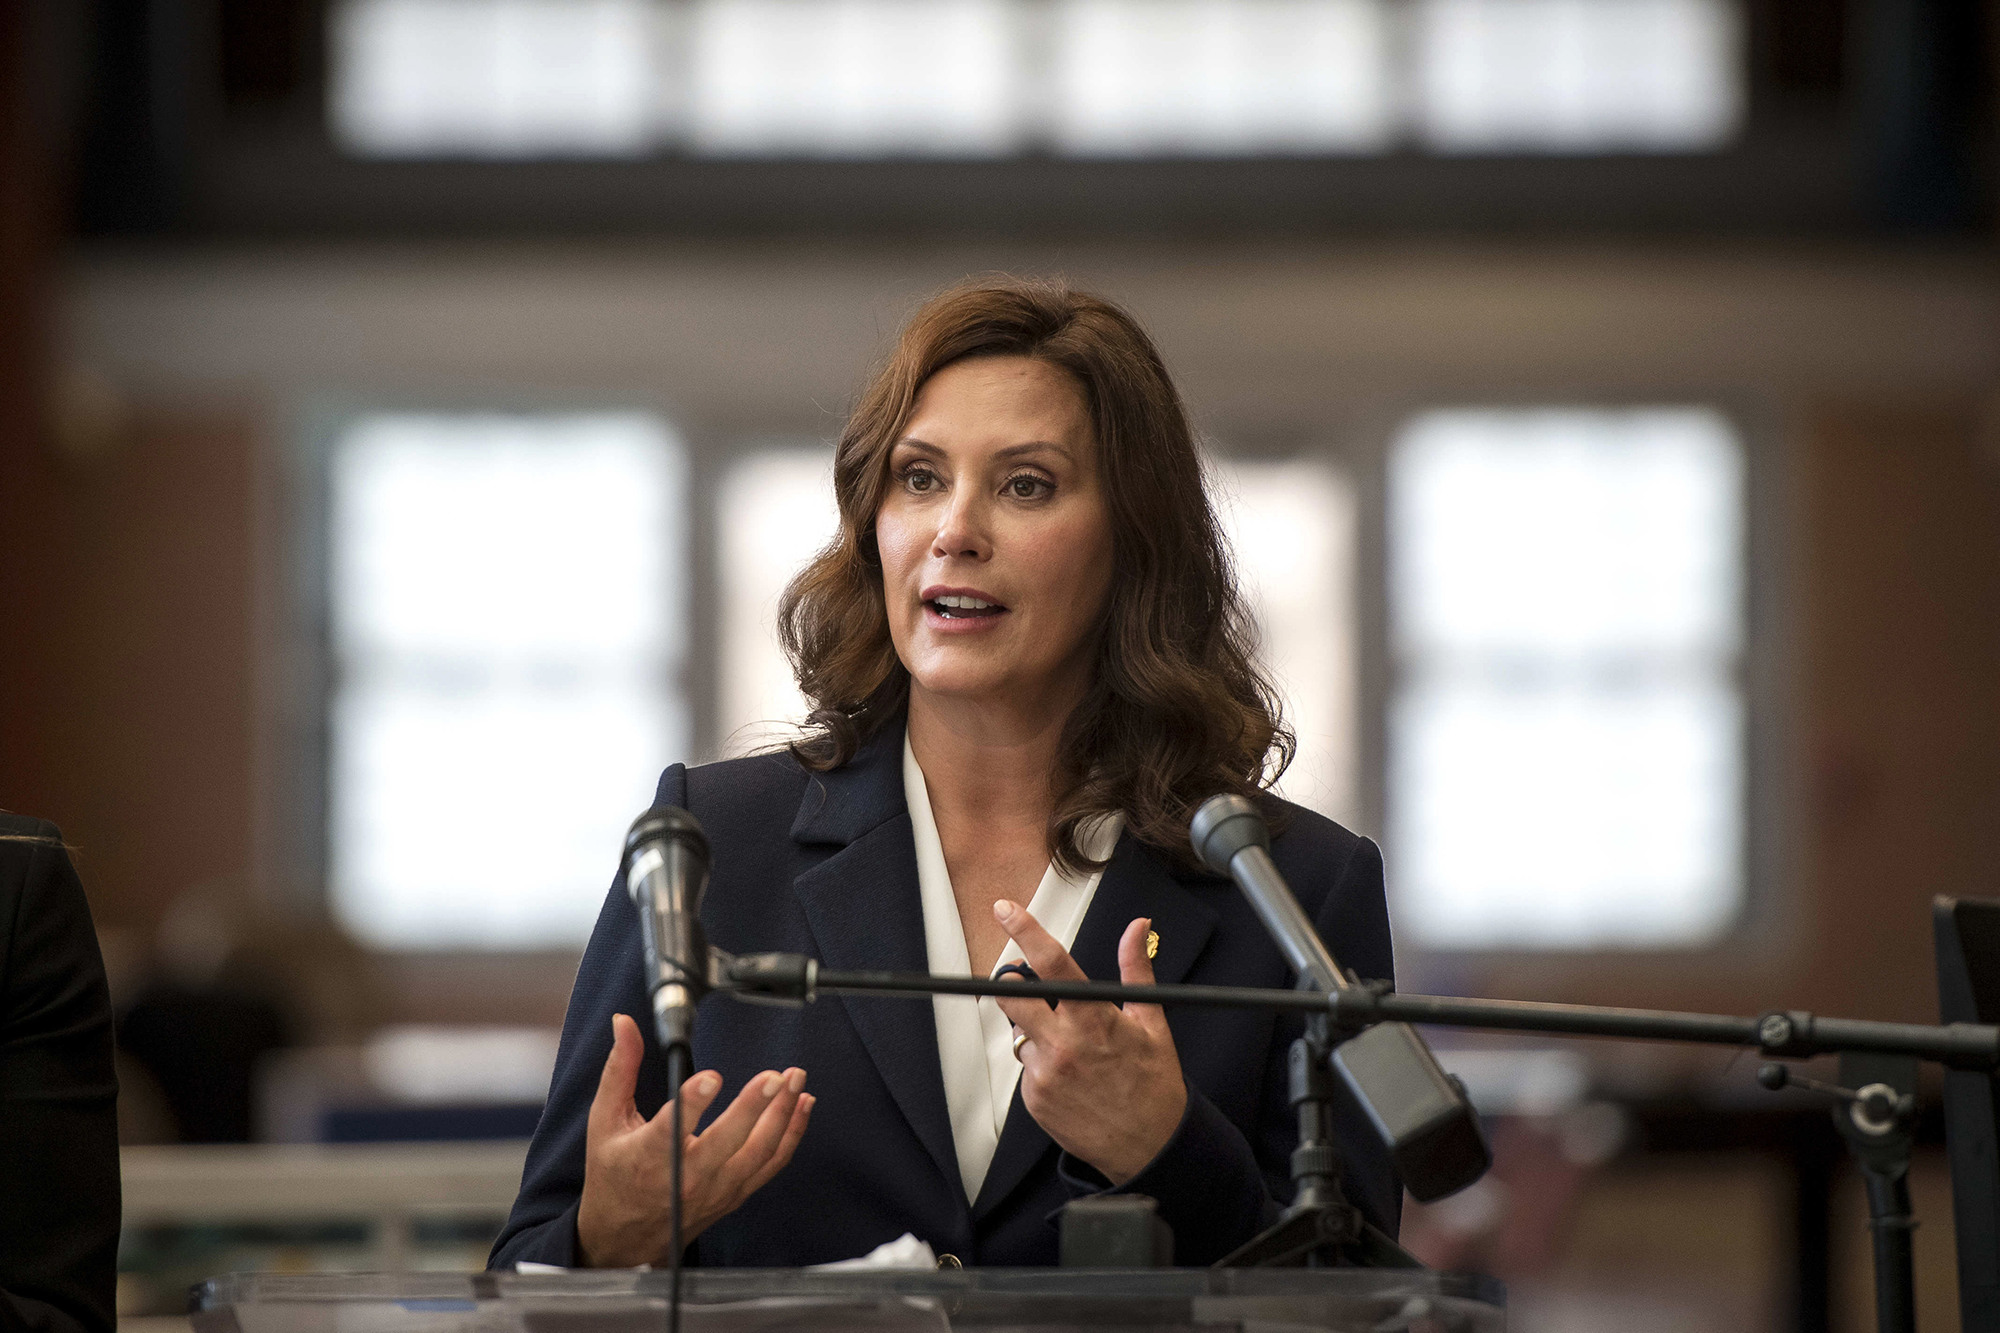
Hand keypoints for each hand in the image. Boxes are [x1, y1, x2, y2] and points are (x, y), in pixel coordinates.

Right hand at [575, 1013, 812, 1266]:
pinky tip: (802, 1103)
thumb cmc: (614, 1173)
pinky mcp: (736, 1193)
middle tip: (773, 1077)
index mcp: (648, 1157)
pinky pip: (772, 1163)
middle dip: (753, 1108)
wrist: (626, 1236)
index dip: (692, 1104)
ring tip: (793, 1079)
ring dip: (781, 1114)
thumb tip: (624, 1023)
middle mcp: (686, 1178)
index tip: (710, 1078)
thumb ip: (620, 1069)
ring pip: (758, 1152)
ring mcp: (716, 1188)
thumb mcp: (605, 1120)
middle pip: (726, 1142)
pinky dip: (792, 1133)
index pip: (671, 1130)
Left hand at [993, 903, 1186, 1184]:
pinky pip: (1027, 1069)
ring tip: (1073, 1053)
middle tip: (1024, 987)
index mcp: (1095, 1019)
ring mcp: (1046, 1074)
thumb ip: (1136, 968)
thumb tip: (1138, 926)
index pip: (1053, 965)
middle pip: (1013, 998)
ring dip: (1036, 1034)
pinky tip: (1071, 1080)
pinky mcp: (1035, 1099)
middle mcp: (1065, 1044)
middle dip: (1012, 986)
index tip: (1006, 911)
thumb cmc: (1154, 1083)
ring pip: (1019, 1035)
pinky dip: (1042, 1067)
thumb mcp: (1151, 1021)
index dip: (1026, 932)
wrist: (1150, 1147)